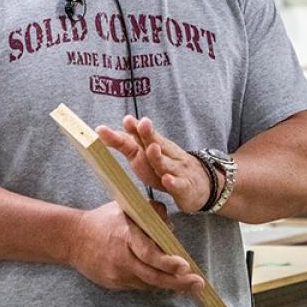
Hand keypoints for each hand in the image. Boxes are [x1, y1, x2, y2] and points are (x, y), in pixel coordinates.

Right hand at [65, 201, 204, 292]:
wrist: (73, 239)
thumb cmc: (104, 220)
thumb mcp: (127, 208)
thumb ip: (152, 211)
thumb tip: (171, 226)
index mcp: (125, 236)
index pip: (148, 253)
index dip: (167, 262)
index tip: (185, 266)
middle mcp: (121, 258)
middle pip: (152, 275)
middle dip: (177, 282)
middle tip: (197, 283)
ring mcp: (116, 274)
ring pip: (148, 283)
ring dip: (169, 284)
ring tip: (188, 284)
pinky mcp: (113, 283)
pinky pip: (139, 285)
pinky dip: (153, 282)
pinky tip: (166, 280)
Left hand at [97, 116, 214, 212]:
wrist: (202, 183)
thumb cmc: (169, 167)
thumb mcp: (148, 154)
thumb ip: (128, 142)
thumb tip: (105, 128)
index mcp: (156, 146)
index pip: (142, 136)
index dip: (134, 129)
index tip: (126, 120)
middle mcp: (167, 155)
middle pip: (156, 143)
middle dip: (148, 134)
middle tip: (142, 123)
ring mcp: (177, 170)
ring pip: (166, 163)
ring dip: (159, 156)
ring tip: (152, 148)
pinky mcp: (185, 187)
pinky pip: (178, 185)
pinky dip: (173, 182)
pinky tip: (167, 180)